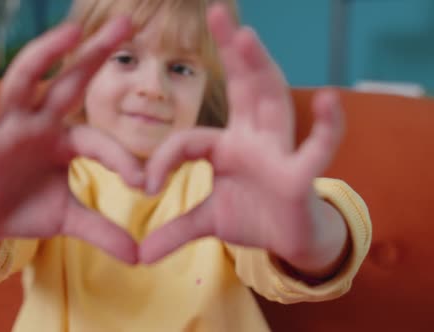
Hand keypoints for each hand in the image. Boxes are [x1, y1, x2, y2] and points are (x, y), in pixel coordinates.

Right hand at [0, 18, 143, 264]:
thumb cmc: (26, 210)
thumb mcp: (67, 220)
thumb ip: (102, 232)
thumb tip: (141, 258)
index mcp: (64, 141)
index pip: (98, 141)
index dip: (121, 161)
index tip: (145, 185)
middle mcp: (40, 125)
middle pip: (69, 83)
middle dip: (96, 54)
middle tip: (127, 22)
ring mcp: (9, 127)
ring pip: (25, 83)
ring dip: (45, 56)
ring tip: (71, 31)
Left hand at [139, 4, 345, 269]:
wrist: (288, 240)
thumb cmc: (252, 216)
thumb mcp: (207, 222)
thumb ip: (175, 231)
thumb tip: (139, 256)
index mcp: (227, 146)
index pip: (188, 141)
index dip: (162, 162)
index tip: (143, 187)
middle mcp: (253, 139)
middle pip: (244, 88)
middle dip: (231, 51)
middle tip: (216, 13)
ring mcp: (278, 152)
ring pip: (273, 103)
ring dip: (260, 70)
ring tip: (246, 37)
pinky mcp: (300, 175)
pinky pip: (317, 148)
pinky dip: (327, 127)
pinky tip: (329, 99)